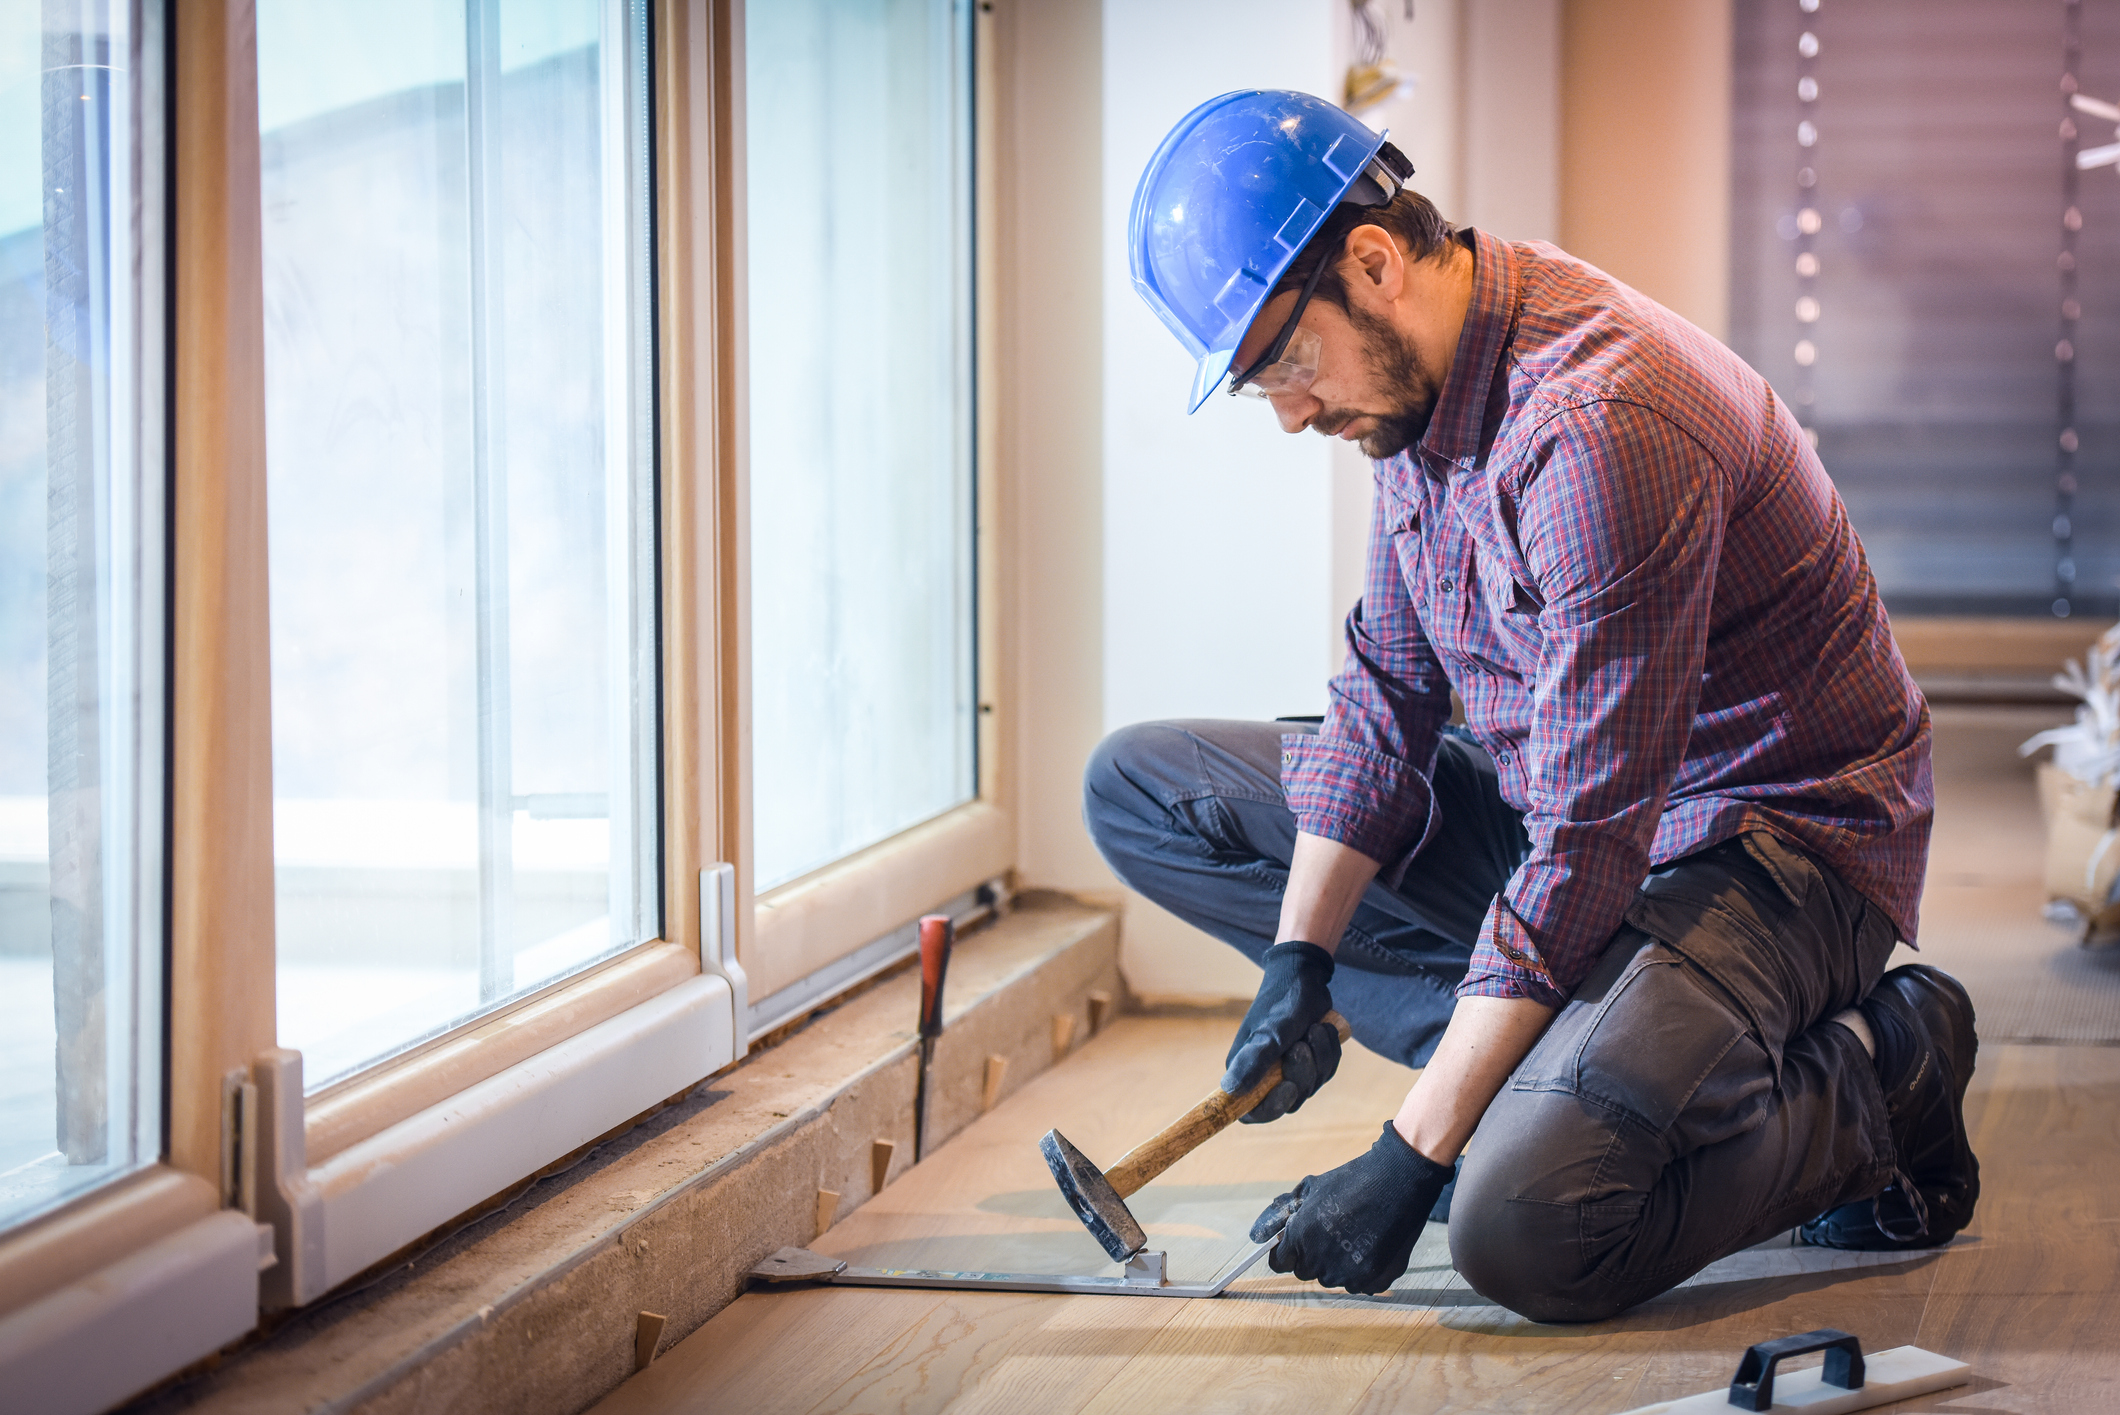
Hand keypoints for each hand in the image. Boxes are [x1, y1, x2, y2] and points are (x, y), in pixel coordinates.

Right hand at [1222, 941, 1340, 1122]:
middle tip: (1302, 1044)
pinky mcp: (1307, 1062)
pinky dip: (1329, 1053)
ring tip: (1315, 1029)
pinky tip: (1323, 1030)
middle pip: (1289, 1100)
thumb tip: (1229, 1090)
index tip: (1289, 1087)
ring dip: (1320, 1059)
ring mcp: (1287, 1069)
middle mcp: (1263, 1074)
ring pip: (1311, 1087)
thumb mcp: (1272, 1031)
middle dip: (1304, 1073)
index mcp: (1245, 1069)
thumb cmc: (1283, 1001)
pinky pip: (1324, 1073)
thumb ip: (1254, 1061)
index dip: (1271, 1108)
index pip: (1251, 1111)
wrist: (1304, 976)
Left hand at [1251, 1120, 1454, 1293]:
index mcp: (1301, 1239)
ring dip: (1338, 1264)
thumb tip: (1257, 1236)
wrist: (1398, 1181)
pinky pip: (1359, 1285)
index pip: (1279, 1263)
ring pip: (1333, 1279)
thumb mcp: (1309, 1189)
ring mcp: (1349, 1274)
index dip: (1287, 1252)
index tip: (1297, 1243)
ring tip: (1355, 1236)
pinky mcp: (1374, 1281)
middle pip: (1306, 1272)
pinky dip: (1363, 1272)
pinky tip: (1372, 1246)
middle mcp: (1321, 1262)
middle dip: (1313, 1256)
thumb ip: (1280, 1215)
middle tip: (1332, 1233)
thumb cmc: (1351, 1181)